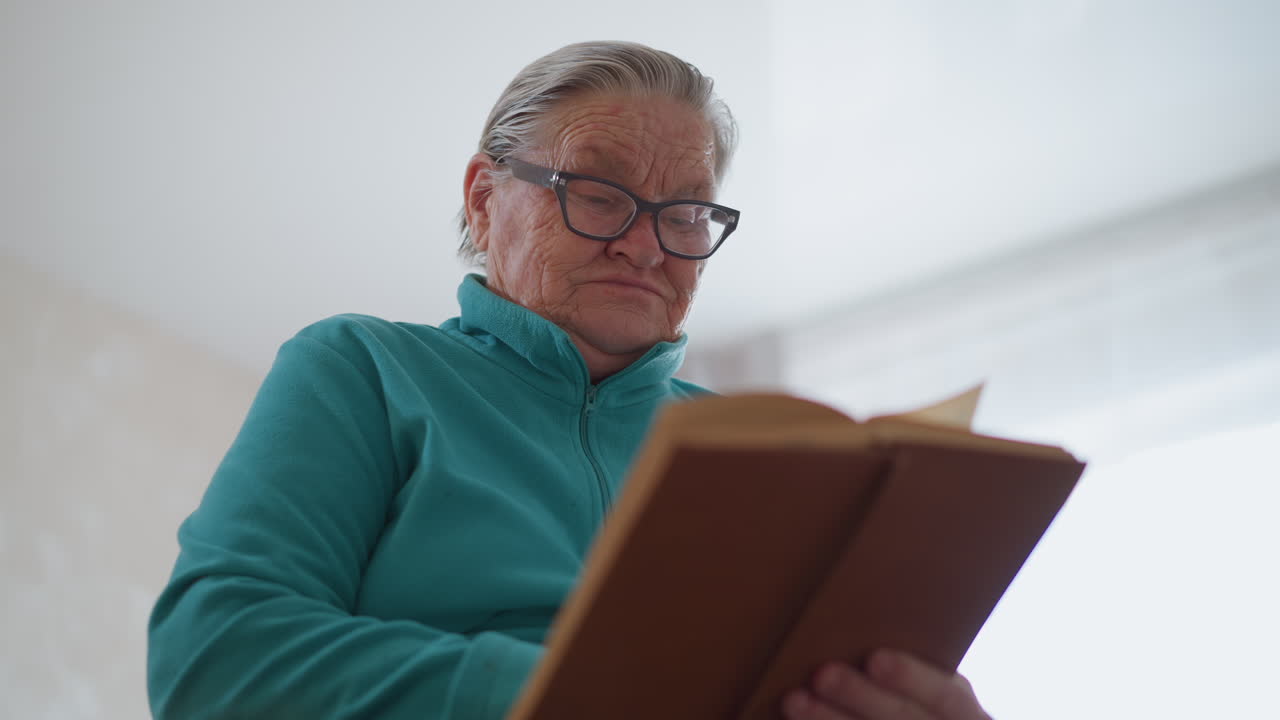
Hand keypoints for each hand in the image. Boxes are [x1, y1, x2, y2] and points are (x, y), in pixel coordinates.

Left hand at [781, 649, 990, 719]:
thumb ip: (915, 670)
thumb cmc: (926, 707)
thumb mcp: (939, 693)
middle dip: (859, 697)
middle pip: (902, 719)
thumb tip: (868, 615)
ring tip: (793, 700)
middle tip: (822, 673)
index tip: (876, 658)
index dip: (912, 678)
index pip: (946, 697)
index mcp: (967, 715)